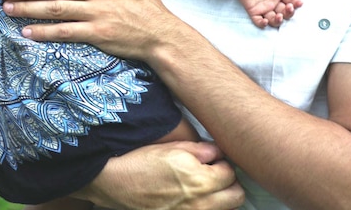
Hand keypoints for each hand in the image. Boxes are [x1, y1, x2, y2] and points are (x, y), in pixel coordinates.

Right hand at [75, 141, 244, 209]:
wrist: (114, 181)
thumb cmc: (139, 160)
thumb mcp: (171, 147)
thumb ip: (200, 150)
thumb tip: (216, 153)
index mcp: (200, 178)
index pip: (230, 172)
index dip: (223, 162)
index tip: (213, 159)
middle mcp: (200, 201)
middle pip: (236, 195)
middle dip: (230, 182)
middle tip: (216, 173)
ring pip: (226, 208)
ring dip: (222, 196)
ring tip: (206, 185)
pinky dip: (207, 206)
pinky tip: (194, 197)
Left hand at [231, 0, 302, 27]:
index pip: (292, 2)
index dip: (296, 4)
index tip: (299, 2)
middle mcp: (274, 3)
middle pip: (285, 13)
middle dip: (289, 12)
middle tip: (289, 7)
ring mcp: (264, 9)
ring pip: (274, 20)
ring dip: (278, 21)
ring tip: (279, 16)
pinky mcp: (253, 11)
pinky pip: (259, 21)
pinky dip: (263, 24)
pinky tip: (265, 20)